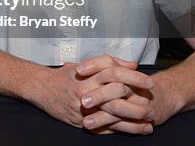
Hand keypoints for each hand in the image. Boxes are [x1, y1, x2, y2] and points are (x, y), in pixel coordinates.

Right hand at [31, 55, 153, 132]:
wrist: (42, 89)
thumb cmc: (65, 76)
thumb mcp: (86, 65)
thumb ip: (109, 63)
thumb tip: (132, 64)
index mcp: (88, 75)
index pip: (114, 73)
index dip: (134, 77)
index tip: (149, 82)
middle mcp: (85, 90)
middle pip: (116, 94)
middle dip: (138, 99)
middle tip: (152, 102)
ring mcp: (83, 107)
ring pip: (113, 113)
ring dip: (134, 118)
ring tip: (150, 120)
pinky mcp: (81, 121)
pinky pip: (105, 127)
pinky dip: (123, 129)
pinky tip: (136, 129)